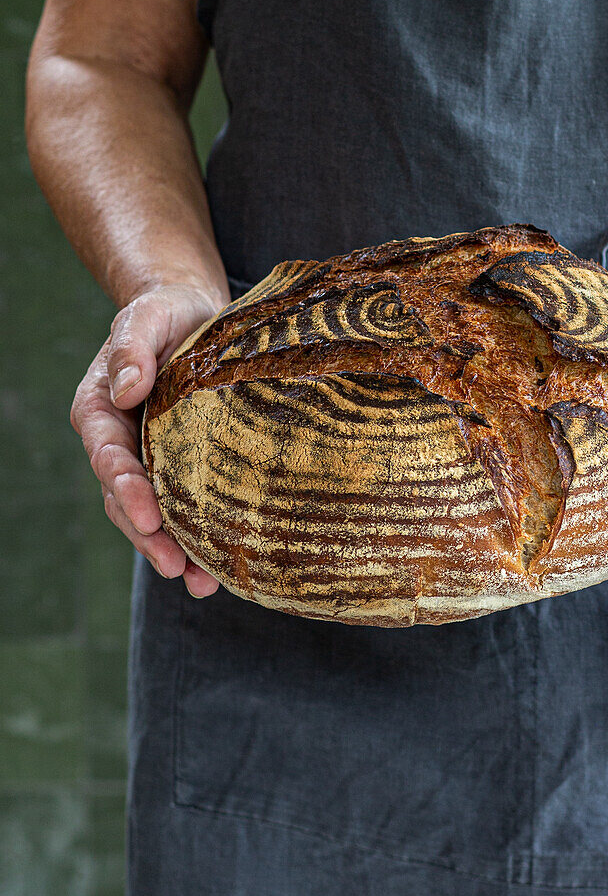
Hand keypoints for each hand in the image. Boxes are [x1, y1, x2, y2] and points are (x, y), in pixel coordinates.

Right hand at [70, 283, 225, 596]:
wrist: (197, 316)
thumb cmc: (168, 312)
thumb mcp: (149, 316)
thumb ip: (132, 347)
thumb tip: (128, 389)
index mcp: (101, 410)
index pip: (108, 457)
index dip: (126, 490)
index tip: (150, 517)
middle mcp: (122, 443)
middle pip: (126, 500)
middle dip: (149, 537)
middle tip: (175, 567)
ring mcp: (151, 460)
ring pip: (154, 515)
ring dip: (173, 550)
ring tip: (199, 583)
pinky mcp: (182, 469)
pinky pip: (185, 508)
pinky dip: (198, 539)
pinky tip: (217, 569)